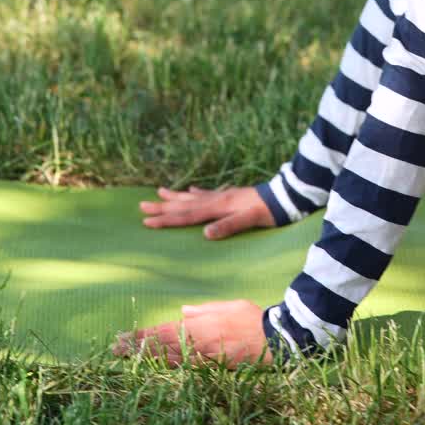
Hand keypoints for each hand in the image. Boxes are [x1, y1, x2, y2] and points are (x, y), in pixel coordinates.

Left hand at [112, 300, 271, 367]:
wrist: (272, 340)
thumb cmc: (251, 318)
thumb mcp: (226, 305)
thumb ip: (203, 310)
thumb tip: (182, 311)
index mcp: (197, 325)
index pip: (161, 331)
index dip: (141, 336)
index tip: (123, 338)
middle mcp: (196, 344)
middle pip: (160, 348)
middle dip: (136, 349)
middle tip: (115, 350)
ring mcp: (203, 360)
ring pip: (168, 361)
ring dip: (146, 361)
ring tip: (127, 360)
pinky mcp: (211, 371)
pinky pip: (184, 371)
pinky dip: (167, 371)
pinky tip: (155, 371)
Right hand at [139, 184, 275, 238]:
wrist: (283, 196)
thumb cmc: (268, 211)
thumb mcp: (250, 220)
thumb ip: (229, 226)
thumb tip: (206, 234)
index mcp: (217, 207)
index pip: (186, 216)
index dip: (166, 219)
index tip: (146, 221)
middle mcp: (216, 200)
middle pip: (184, 205)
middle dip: (162, 207)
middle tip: (141, 206)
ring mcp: (222, 196)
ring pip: (192, 197)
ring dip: (175, 196)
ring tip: (158, 191)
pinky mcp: (230, 196)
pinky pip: (206, 194)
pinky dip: (195, 193)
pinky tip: (190, 190)